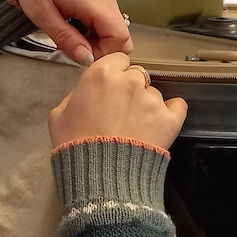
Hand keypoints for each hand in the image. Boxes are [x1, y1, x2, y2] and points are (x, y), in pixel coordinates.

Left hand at [3, 0, 132, 64]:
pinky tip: (77, 28)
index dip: (104, 53)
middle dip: (104, 50)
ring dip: (99, 41)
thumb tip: (86, 59)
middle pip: (122, 35)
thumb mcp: (43, 16)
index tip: (84, 57)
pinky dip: (96, 32)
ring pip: (116, 30)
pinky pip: (108, 22)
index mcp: (93, 0)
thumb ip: (67, 39)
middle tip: (78, 49)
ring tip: (74, 37)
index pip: (119, 37)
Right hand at [48, 53, 187, 150]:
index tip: (110, 88)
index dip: (114, 73)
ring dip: (146, 105)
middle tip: (120, 111)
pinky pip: (177, 106)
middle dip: (130, 89)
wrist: (100, 177)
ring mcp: (152, 100)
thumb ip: (74, 95)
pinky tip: (160, 122)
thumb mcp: (58, 116)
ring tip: (135, 128)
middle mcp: (130, 81)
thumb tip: (86, 93)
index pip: (118, 59)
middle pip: (137, 75)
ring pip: (153, 93)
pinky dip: (171, 112)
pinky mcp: (169, 119)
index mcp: (101, 74)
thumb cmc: (75, 146)